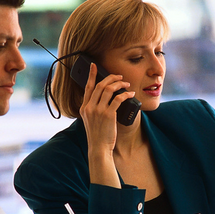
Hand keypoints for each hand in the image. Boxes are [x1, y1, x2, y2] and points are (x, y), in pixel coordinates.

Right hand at [79, 63, 134, 186]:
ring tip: (126, 84)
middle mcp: (89, 107)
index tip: (94, 66)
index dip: (91, 75)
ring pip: (108, 89)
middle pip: (100, 85)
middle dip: (111, 78)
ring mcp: (98, 110)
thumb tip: (107, 98)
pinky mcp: (108, 115)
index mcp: (84, 108)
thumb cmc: (97, 136)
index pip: (87, 87)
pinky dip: (125, 94)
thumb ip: (94, 109)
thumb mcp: (91, 121)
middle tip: (119, 77)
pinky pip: (118, 98)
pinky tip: (130, 94)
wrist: (98, 148)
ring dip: (119, 84)